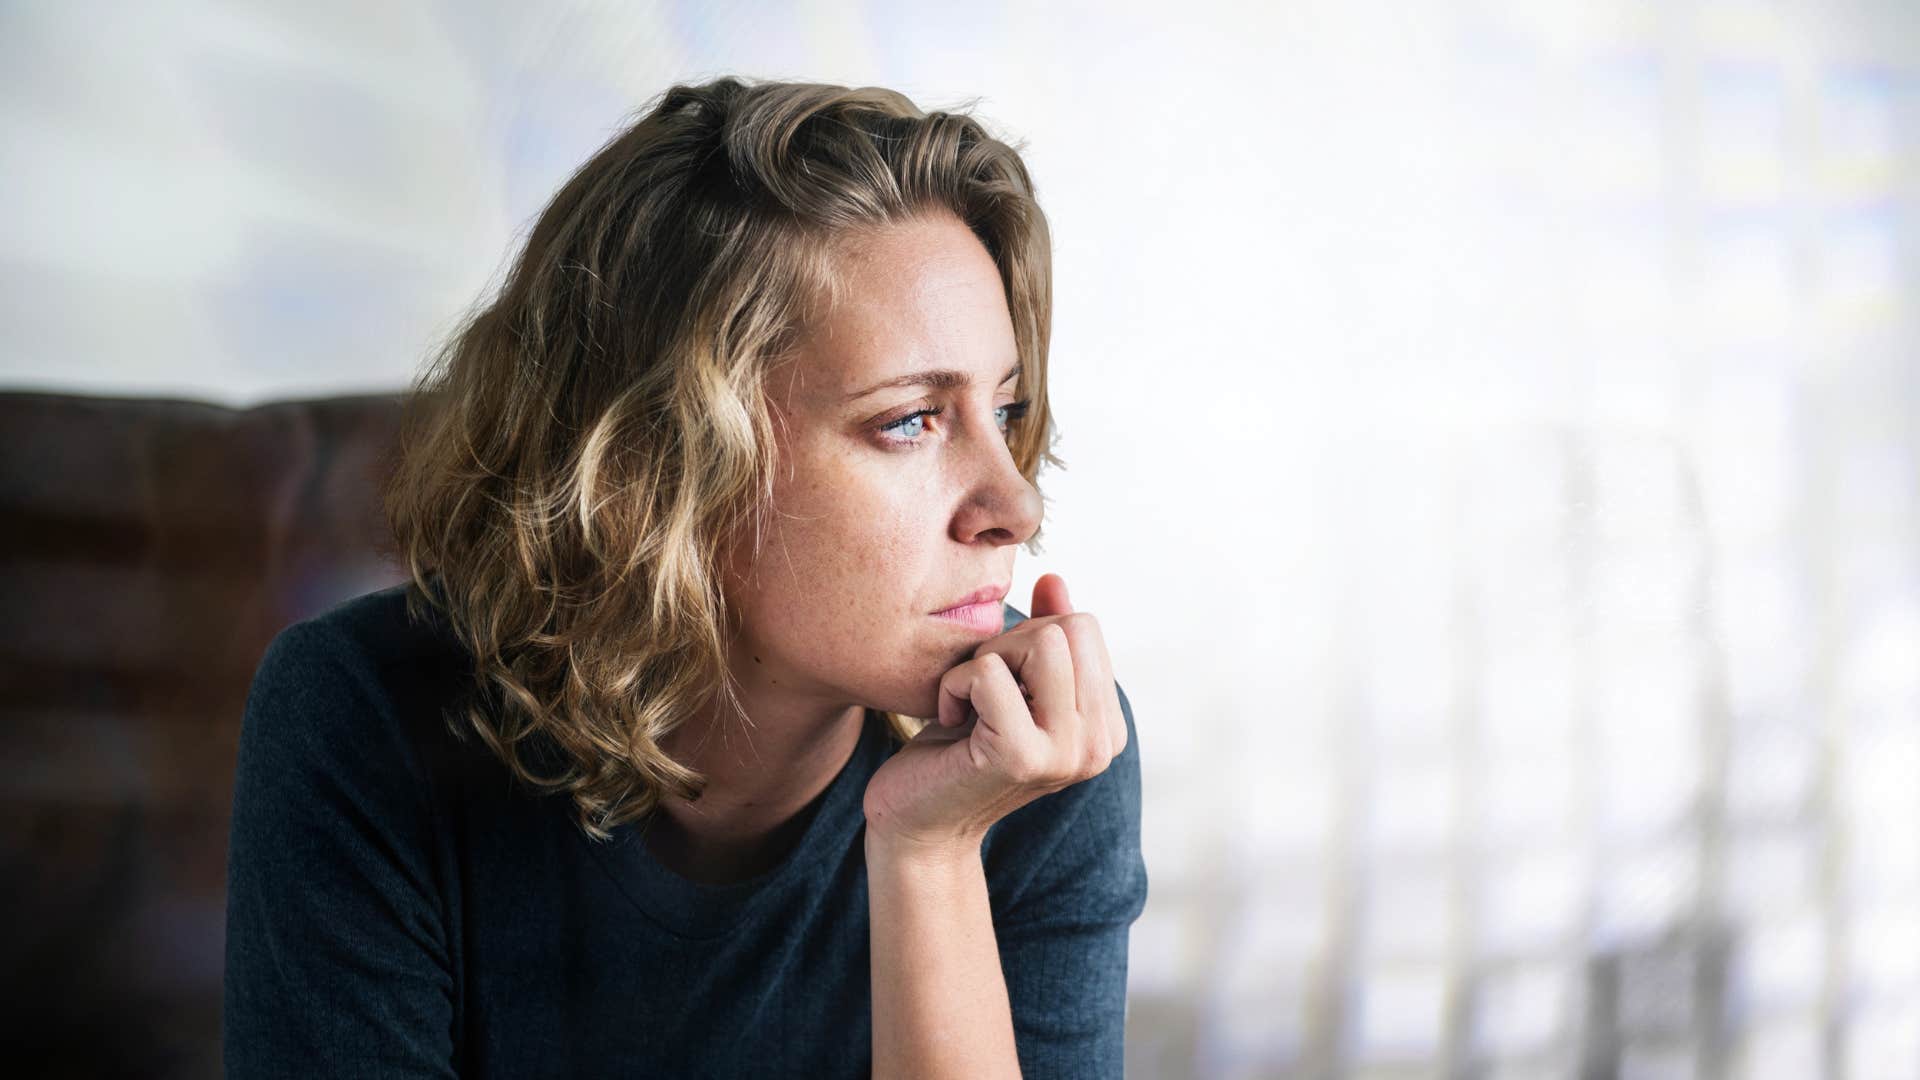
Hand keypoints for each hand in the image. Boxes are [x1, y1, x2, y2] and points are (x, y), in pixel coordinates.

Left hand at [861, 572, 1127, 853]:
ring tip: (970, 702)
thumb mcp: (1008, 684)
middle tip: (980, 691)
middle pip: (1070, 627)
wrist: (918, 823)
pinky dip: (955, 684)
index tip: (1002, 683)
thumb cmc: (958, 749)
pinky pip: (989, 673)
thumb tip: (1055, 580)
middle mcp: (1099, 744)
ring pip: (1042, 641)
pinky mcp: (1023, 757)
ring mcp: (1067, 753)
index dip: (1029, 637)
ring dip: (987, 659)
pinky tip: (951, 721)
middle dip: (1010, 641)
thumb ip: (1043, 636)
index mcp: (1106, 726)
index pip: (1085, 627)